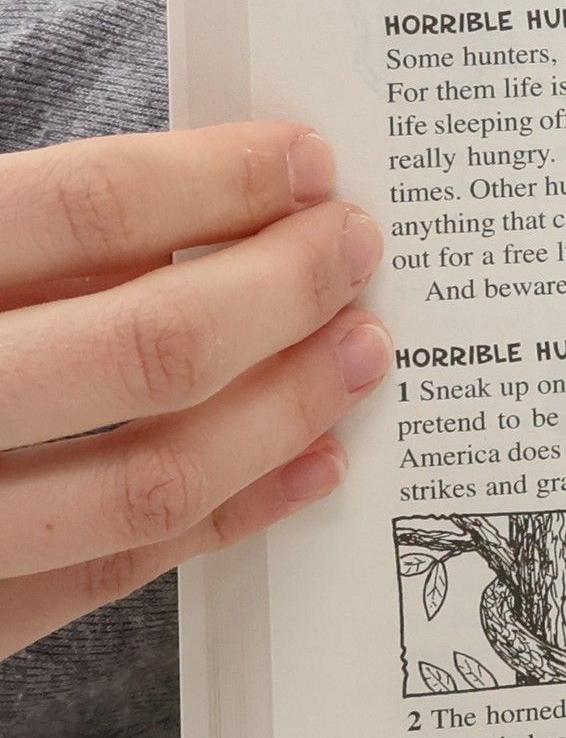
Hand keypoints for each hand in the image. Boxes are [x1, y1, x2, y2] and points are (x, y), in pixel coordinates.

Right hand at [0, 123, 388, 656]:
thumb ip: (18, 237)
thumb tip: (193, 216)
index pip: (73, 208)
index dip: (208, 179)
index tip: (304, 162)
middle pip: (147, 346)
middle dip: (282, 291)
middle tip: (355, 247)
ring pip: (151, 478)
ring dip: (286, 409)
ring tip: (360, 350)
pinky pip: (112, 576)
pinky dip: (230, 517)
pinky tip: (308, 465)